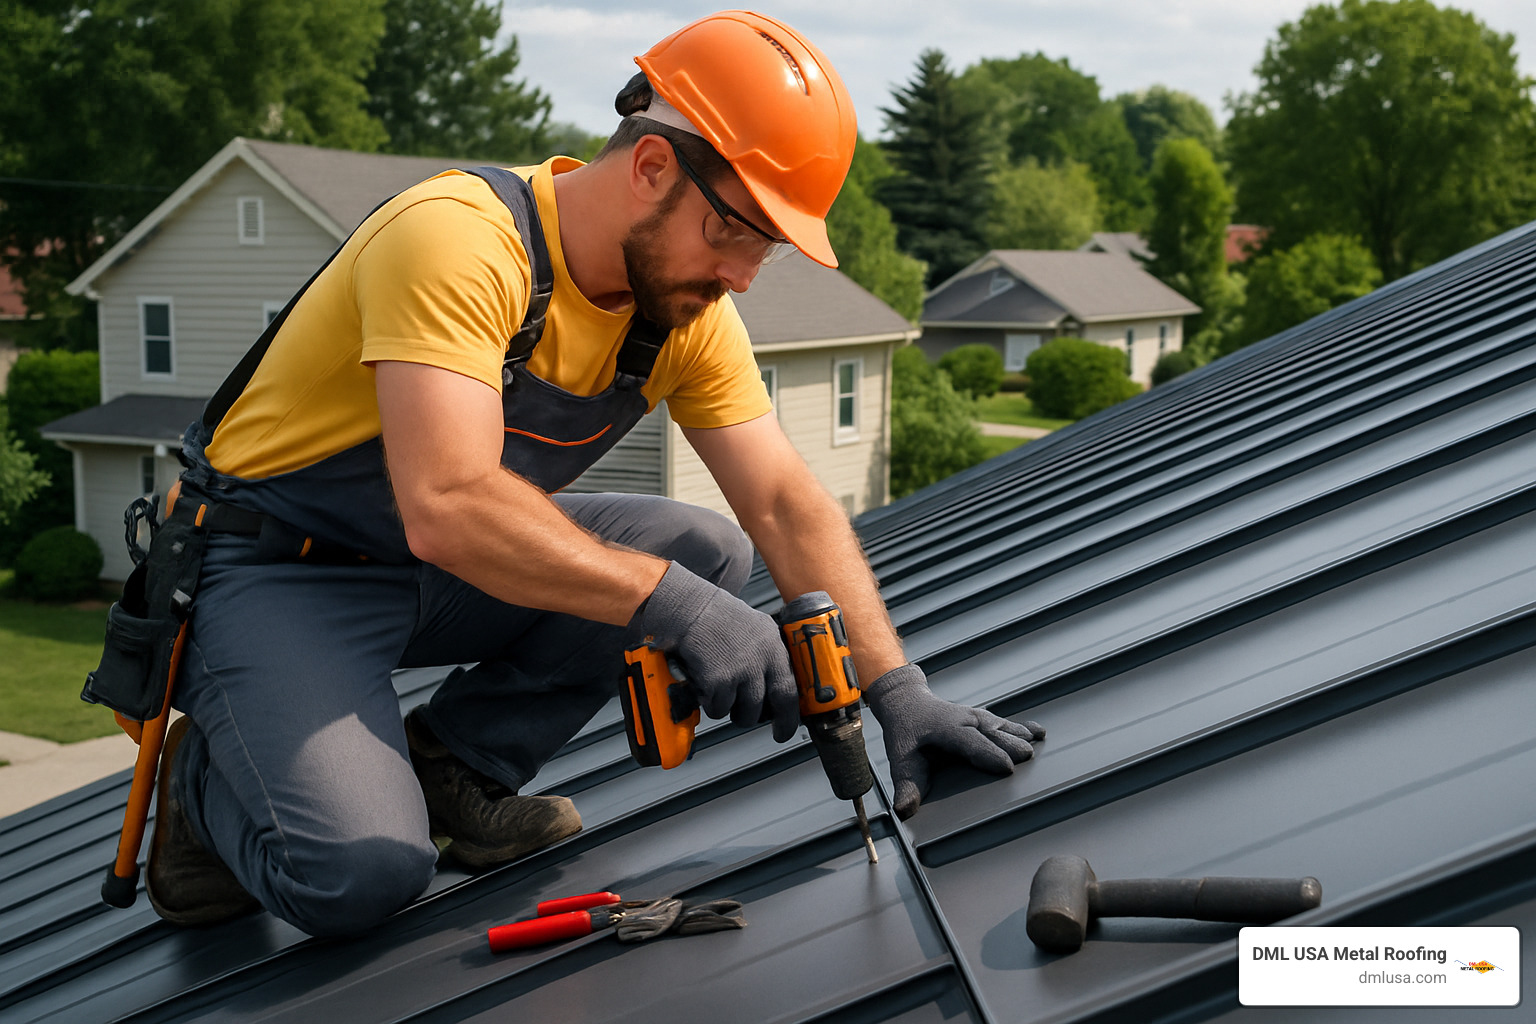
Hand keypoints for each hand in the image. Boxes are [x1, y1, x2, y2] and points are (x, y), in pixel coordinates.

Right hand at [629, 562, 799, 741]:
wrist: (689, 608)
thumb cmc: (715, 616)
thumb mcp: (755, 628)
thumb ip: (767, 653)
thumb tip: (772, 685)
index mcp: (773, 644)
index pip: (790, 687)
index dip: (789, 714)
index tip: (785, 728)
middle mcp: (761, 658)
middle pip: (767, 705)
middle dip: (756, 719)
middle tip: (746, 720)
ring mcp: (741, 670)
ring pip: (743, 712)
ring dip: (729, 710)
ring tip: (718, 690)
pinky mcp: (719, 680)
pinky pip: (718, 708)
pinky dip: (709, 703)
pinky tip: (703, 683)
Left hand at [862, 663, 1043, 819]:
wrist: (908, 703)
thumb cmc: (906, 735)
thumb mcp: (900, 761)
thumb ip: (906, 786)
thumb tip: (903, 811)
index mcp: (946, 729)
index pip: (970, 742)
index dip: (988, 754)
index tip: (1006, 767)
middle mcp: (965, 720)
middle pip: (992, 733)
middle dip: (1009, 745)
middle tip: (1028, 759)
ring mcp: (977, 717)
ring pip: (1001, 726)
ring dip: (1020, 735)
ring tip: (1039, 744)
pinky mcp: (985, 719)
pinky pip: (1006, 723)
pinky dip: (1023, 727)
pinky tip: (1041, 733)